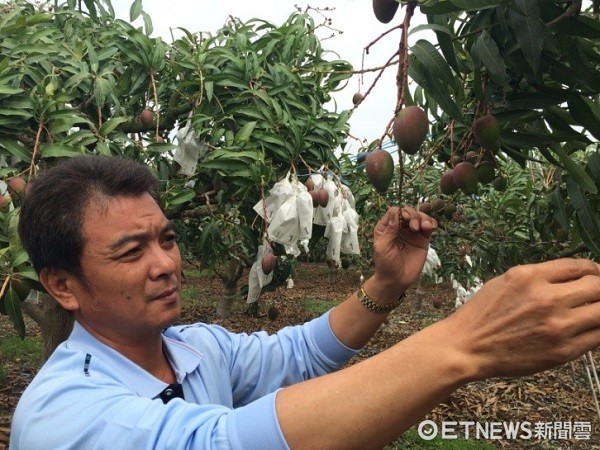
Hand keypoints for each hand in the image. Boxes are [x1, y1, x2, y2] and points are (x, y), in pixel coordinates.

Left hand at [371, 206, 436, 294]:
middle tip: (413, 227)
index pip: (394, 212)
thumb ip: (389, 230)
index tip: (404, 219)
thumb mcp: (383, 247)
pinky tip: (431, 226)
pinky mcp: (422, 241)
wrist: (396, 281)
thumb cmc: (385, 264)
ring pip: (419, 217)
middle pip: (408, 212)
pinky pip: (428, 228)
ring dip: (422, 218)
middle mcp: (399, 228)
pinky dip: (431, 223)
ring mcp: (412, 234)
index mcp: (386, 228)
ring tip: (422, 227)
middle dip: (413, 215)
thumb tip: (395, 212)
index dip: (401, 212)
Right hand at [447, 258, 599, 378]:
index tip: (595, 273)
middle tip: (597, 292)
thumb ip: (538, 276)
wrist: (468, 347)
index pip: (578, 266)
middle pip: (597, 286)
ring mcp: (558, 325)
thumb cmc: (482, 314)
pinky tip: (590, 327)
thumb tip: (571, 275)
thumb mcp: (505, 281)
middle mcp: (546, 298)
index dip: (594, 269)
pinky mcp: (563, 350)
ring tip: (595, 309)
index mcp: (529, 276)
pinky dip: (598, 329)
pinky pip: (598, 337)